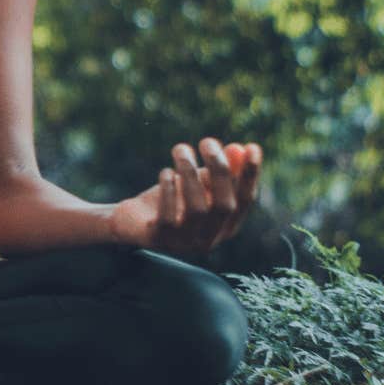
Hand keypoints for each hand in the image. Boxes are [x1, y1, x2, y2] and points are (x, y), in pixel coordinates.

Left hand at [107, 138, 261, 256]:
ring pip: (197, 209)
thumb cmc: (172, 199)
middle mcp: (209, 239)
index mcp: (225, 226)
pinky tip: (166, 172)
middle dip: (219, 170)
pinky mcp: (159, 239)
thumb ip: (220, 168)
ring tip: (181, 150)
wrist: (131, 220)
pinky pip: (169, 215)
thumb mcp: (198, 182)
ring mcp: (184, 243)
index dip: (250, 175)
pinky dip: (169, 190)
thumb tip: (239, 148)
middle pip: (224, 206)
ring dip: (190, 173)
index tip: (253, 147)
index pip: (245, 201)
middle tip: (207, 141)